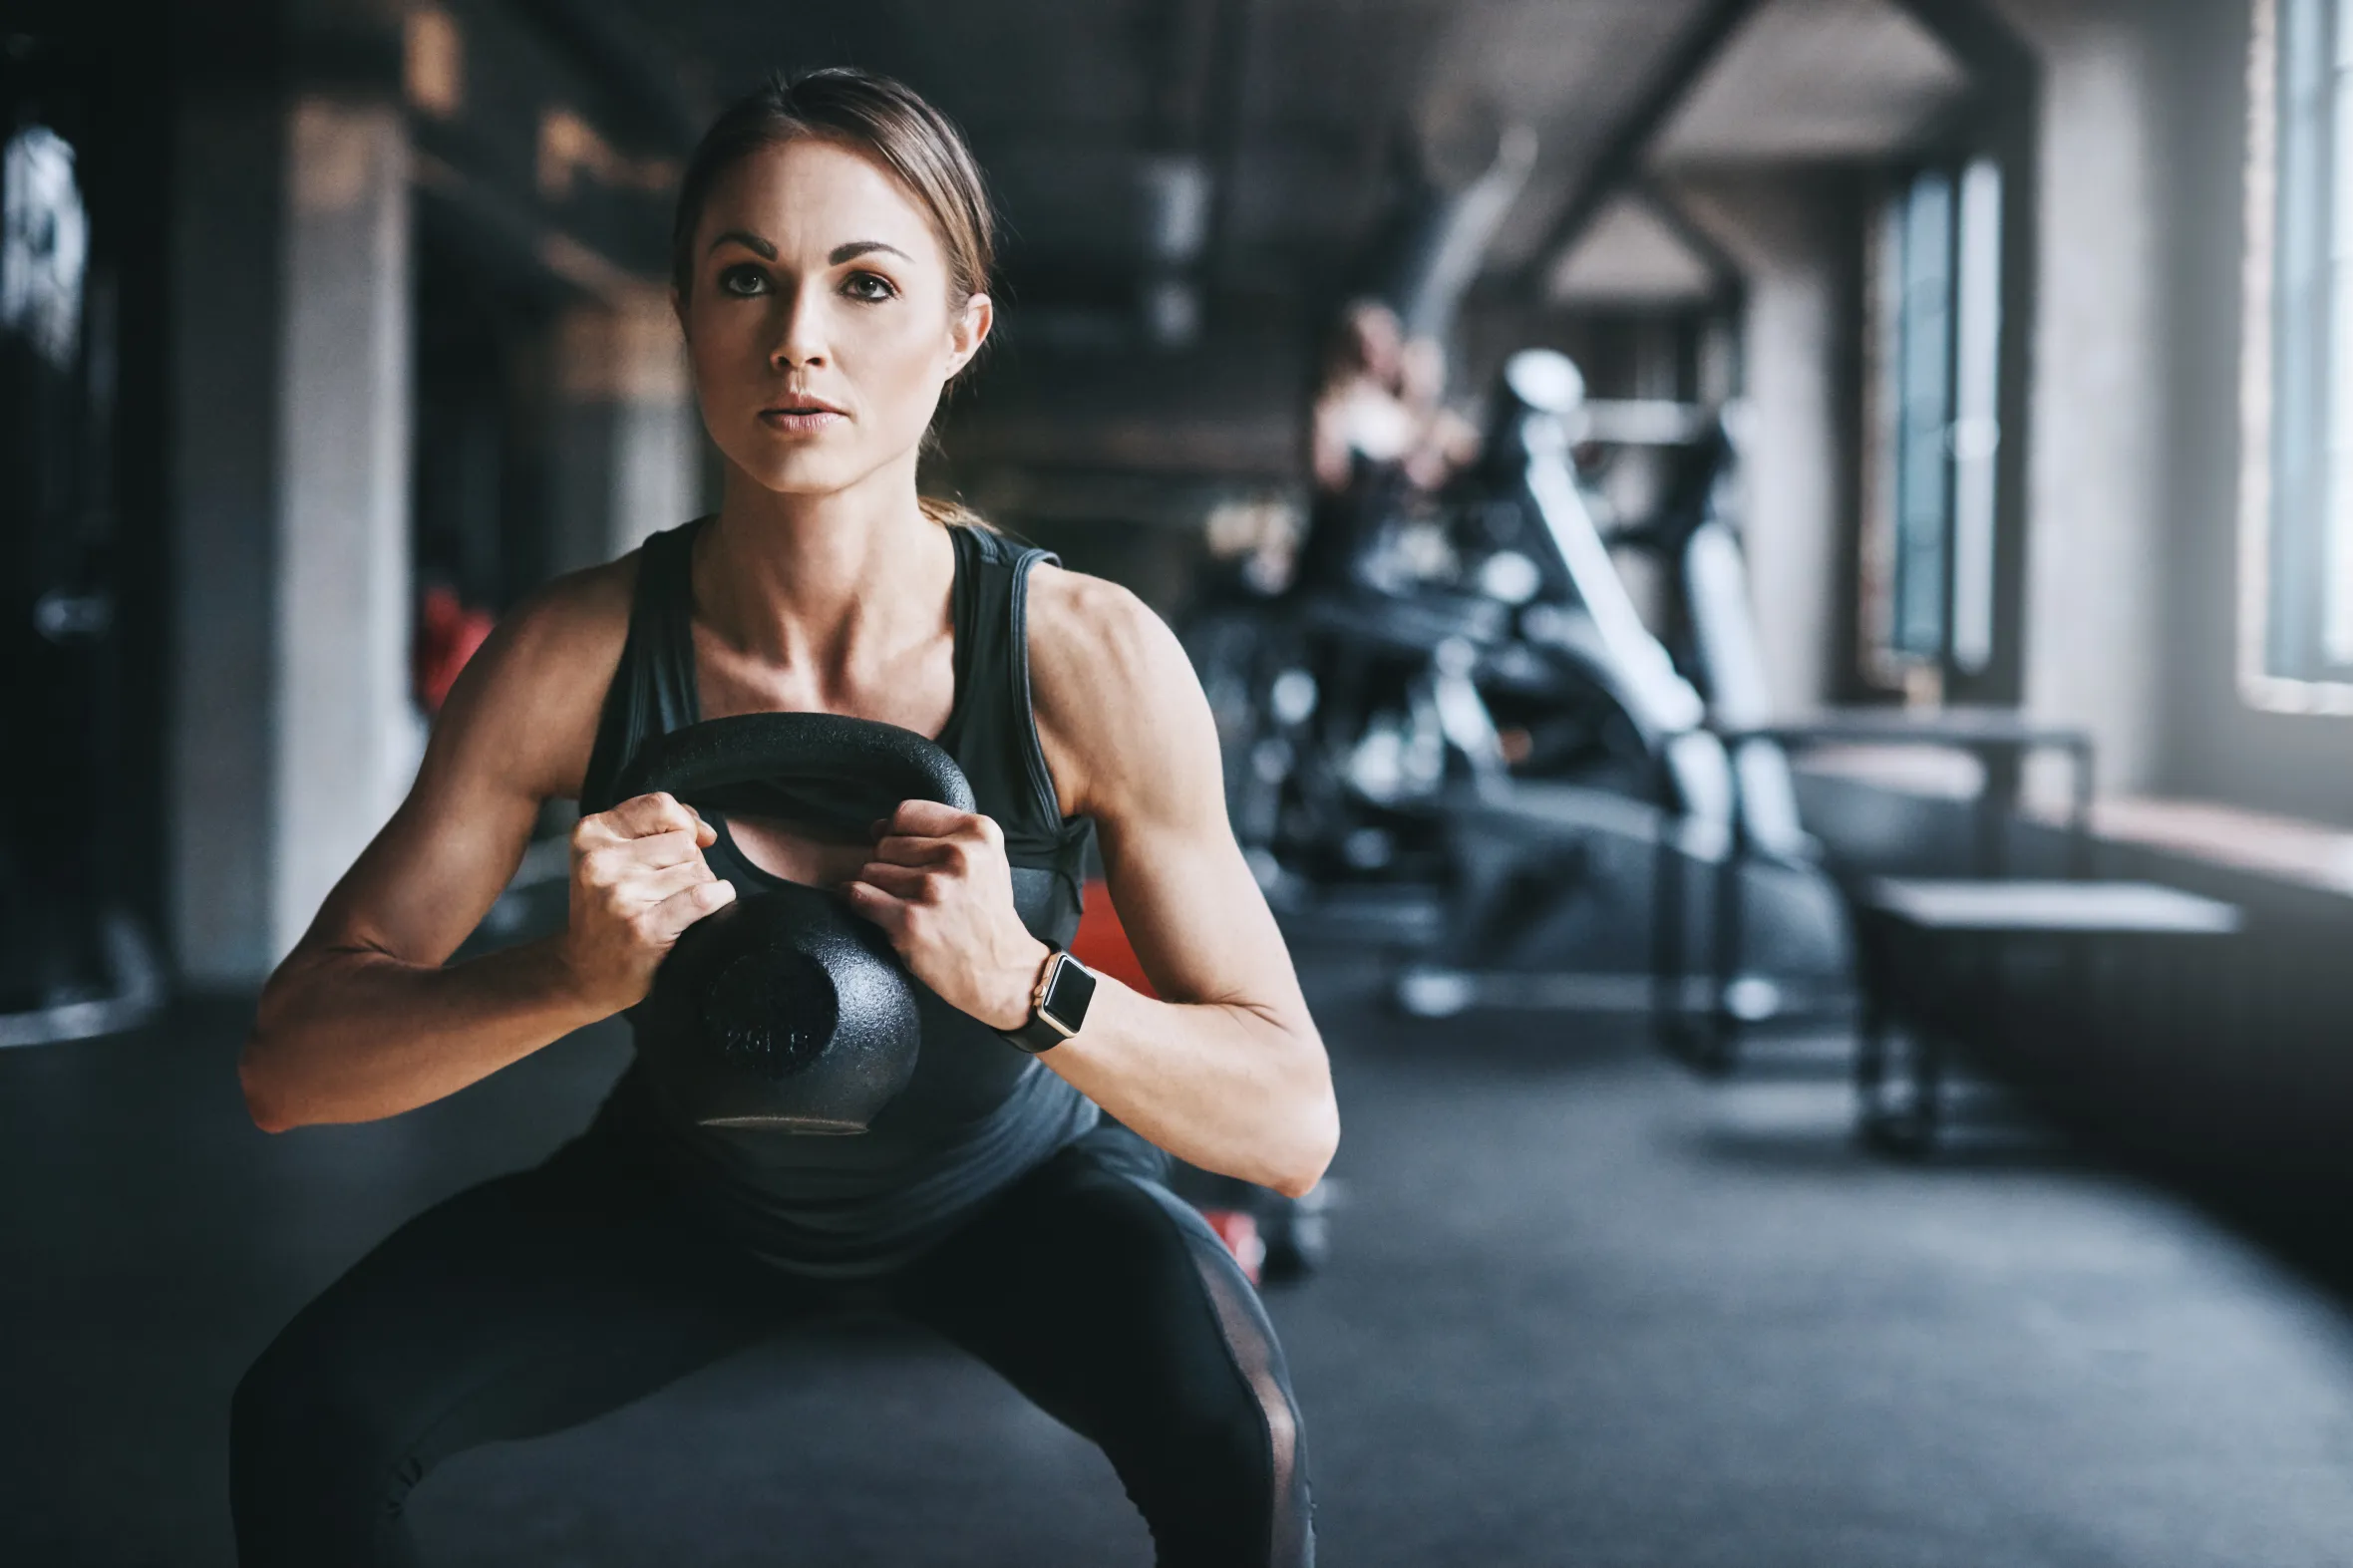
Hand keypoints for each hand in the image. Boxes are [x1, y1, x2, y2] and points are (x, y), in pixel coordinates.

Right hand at [557, 791, 735, 1015]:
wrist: (583, 973)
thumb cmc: (607, 910)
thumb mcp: (611, 857)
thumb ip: (655, 827)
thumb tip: (706, 833)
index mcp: (591, 834)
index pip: (660, 805)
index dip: (684, 823)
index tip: (686, 844)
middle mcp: (600, 862)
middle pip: (683, 842)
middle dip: (689, 863)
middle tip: (667, 889)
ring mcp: (620, 895)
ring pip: (697, 871)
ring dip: (699, 887)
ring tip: (673, 906)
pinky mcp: (643, 927)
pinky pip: (703, 898)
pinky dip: (717, 900)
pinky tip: (705, 910)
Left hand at [841, 800, 1049, 1029]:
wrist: (1002, 970)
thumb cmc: (988, 914)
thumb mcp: (986, 858)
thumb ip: (941, 834)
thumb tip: (876, 826)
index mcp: (978, 833)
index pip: (906, 813)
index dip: (897, 832)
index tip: (903, 852)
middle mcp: (958, 856)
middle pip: (885, 842)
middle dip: (889, 863)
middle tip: (911, 888)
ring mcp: (933, 889)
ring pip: (870, 869)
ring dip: (878, 886)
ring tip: (904, 903)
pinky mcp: (911, 921)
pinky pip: (859, 895)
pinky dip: (857, 899)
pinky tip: (871, 906)